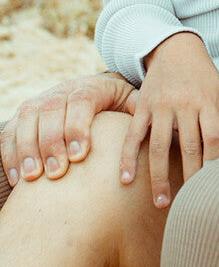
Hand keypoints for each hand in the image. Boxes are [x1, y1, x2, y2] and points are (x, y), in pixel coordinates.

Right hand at [1, 72, 136, 186]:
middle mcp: (62, 91)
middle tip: (57, 172)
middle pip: (50, 110)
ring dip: (27, 149)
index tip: (80, 156)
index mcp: (92, 87)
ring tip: (34, 178)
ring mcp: (40, 101)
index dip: (78, 126)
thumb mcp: (131, 102)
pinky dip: (10, 154)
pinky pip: (9, 132)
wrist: (94, 92)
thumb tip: (156, 122)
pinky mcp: (23, 116)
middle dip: (51, 142)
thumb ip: (138, 110)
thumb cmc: (116, 104)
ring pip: (27, 120)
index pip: (81, 101)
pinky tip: (17, 179)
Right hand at [120, 32, 218, 207]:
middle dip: (190, 177)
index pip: (213, 136)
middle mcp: (184, 103)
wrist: (174, 46)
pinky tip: (126, 180)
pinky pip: (133, 135)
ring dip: (159, 177)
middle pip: (189, 146)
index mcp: (206, 100)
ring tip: (162, 202)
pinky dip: (128, 158)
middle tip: (190, 204)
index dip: (215, 162)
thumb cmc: (202, 73)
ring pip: (159, 146)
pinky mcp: (141, 106)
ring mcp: (160, 105)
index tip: (214, 184)